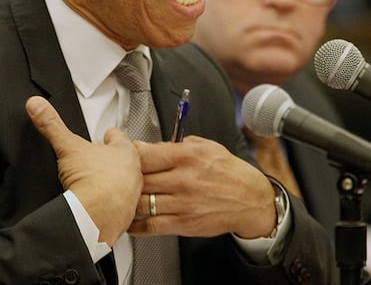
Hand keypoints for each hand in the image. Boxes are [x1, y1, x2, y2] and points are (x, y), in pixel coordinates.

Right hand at [26, 96, 142, 245]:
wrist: (95, 217)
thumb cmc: (91, 181)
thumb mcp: (67, 146)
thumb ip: (51, 124)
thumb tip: (37, 105)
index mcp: (125, 151)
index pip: (120, 137)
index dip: (111, 135)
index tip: (108, 134)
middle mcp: (134, 173)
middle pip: (126, 161)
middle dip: (115, 161)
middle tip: (102, 160)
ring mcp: (133, 196)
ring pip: (127, 185)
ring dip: (116, 184)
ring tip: (100, 185)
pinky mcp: (127, 217)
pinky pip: (122, 209)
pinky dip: (113, 207)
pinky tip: (100, 207)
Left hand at [128, 135, 276, 238]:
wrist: (251, 200)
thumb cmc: (230, 173)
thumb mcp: (206, 147)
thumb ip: (175, 144)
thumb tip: (148, 145)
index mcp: (188, 156)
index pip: (144, 154)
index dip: (128, 155)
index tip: (122, 156)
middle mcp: (183, 179)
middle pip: (139, 178)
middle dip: (125, 177)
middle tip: (119, 177)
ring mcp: (183, 203)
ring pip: (141, 202)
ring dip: (128, 200)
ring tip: (122, 197)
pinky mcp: (184, 224)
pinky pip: (150, 225)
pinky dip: (135, 224)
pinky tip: (130, 219)